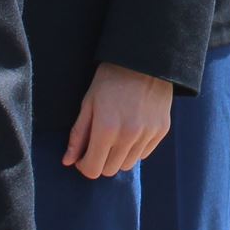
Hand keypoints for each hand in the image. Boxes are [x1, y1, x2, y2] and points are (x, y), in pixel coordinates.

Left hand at [63, 63, 173, 177]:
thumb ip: (78, 134)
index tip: (82, 156)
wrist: (145, 59)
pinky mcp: (161, 130)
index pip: (92, 169)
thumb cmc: (111, 78)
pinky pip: (144, 154)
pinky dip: (134, 149)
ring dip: (117, 157)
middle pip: (110, 170)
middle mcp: (129, 136)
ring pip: (128, 165)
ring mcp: (147, 135)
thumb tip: (68, 161)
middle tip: (97, 145)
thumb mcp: (88, 103)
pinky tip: (130, 131)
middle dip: (99, 162)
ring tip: (115, 137)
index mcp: (106, 129)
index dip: (83, 166)